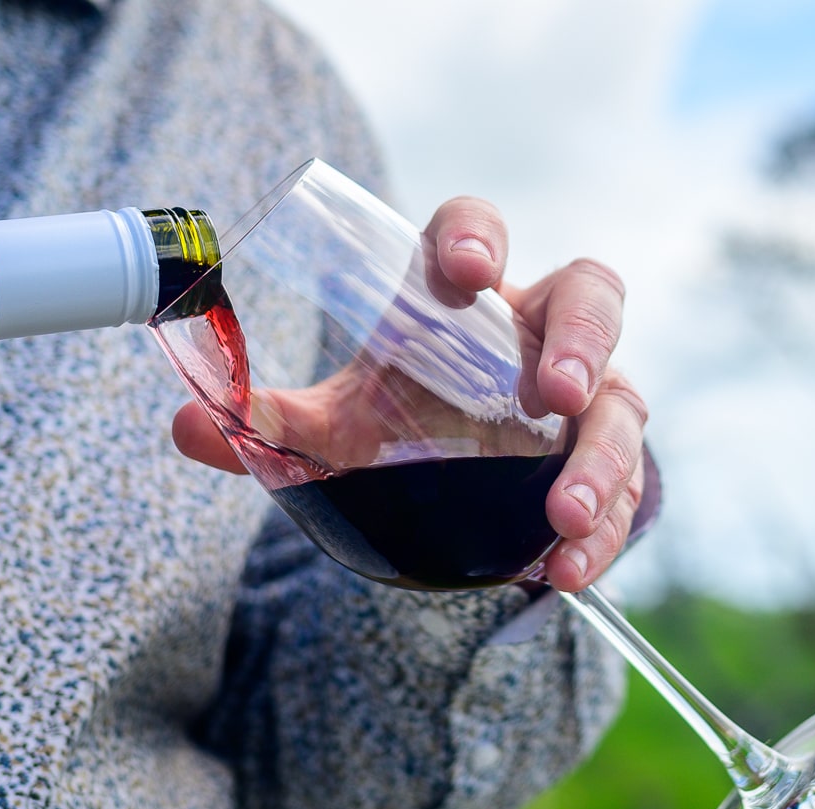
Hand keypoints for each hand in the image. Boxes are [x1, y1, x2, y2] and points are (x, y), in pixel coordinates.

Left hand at [173, 197, 647, 591]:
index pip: (478, 232)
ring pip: (623, 403)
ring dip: (602, 459)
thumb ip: (271, 424)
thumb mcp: (332, 426)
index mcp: (465, 296)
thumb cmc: (396, 423)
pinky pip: (627, 491)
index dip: (478, 238)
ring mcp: (585, 398)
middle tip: (556, 391)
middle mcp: (538, 332)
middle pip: (592, 298)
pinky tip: (564, 571)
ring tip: (565, 514)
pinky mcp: (606, 465)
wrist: (449, 487)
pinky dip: (605, 534)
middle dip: (584, 341)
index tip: (465, 272)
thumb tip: (187, 420)